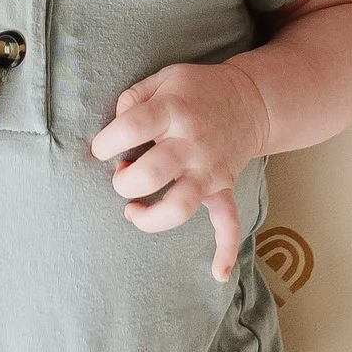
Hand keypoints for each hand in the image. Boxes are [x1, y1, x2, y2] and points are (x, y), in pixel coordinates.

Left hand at [90, 62, 271, 281]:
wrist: (251, 100)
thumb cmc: (197, 91)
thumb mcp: (163, 79)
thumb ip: (133, 97)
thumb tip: (113, 125)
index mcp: (173, 111)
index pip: (131, 128)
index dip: (106, 142)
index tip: (100, 149)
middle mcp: (192, 143)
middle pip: (152, 173)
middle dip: (125, 182)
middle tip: (121, 175)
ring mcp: (210, 170)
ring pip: (181, 206)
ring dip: (152, 218)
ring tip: (133, 213)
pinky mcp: (224, 188)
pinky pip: (228, 223)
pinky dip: (225, 250)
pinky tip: (217, 273)